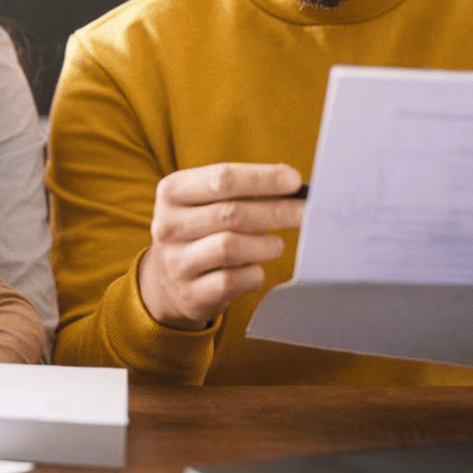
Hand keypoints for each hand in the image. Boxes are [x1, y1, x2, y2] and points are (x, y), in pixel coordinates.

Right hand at [137, 163, 303, 330]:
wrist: (168, 280)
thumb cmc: (202, 229)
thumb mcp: (208, 201)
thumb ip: (244, 189)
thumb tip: (291, 184)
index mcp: (172, 191)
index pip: (221, 178)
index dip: (262, 178)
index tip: (294, 181)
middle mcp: (167, 225)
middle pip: (230, 213)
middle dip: (276, 211)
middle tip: (304, 212)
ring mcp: (176, 262)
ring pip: (230, 247)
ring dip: (264, 245)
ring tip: (275, 245)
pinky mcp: (190, 294)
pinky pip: (232, 281)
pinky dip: (253, 273)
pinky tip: (254, 268)